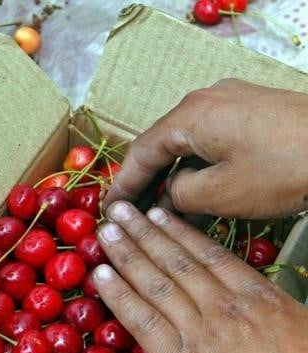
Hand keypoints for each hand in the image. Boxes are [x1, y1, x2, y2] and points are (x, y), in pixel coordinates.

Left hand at [90, 200, 307, 352]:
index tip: (159, 213)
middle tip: (119, 208)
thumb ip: (278, 313)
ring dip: (125, 253)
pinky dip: (117, 295)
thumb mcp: (305, 331)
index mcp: (258, 296)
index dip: (178, 232)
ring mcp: (197, 330)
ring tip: (104, 231)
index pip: (209, 254)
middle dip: (144, 231)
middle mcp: (223, 305)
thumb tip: (269, 307)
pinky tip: (100, 276)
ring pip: (154, 282)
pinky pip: (140, 320)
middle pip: (175, 260)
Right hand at [104, 79, 307, 219]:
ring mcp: (232, 102)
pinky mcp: (254, 111)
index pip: (140, 152)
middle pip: (162, 144)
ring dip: (175, 176)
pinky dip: (200, 165)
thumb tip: (168, 196)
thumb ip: (178, 196)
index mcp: (189, 116)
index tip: (107, 211)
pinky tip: (199, 193)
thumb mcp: (219, 194)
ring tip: (164, 210)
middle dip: (147, 181)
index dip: (122, 185)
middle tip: (131, 213)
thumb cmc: (283, 169)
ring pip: (188, 143)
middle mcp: (205, 100)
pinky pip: (212, 139)